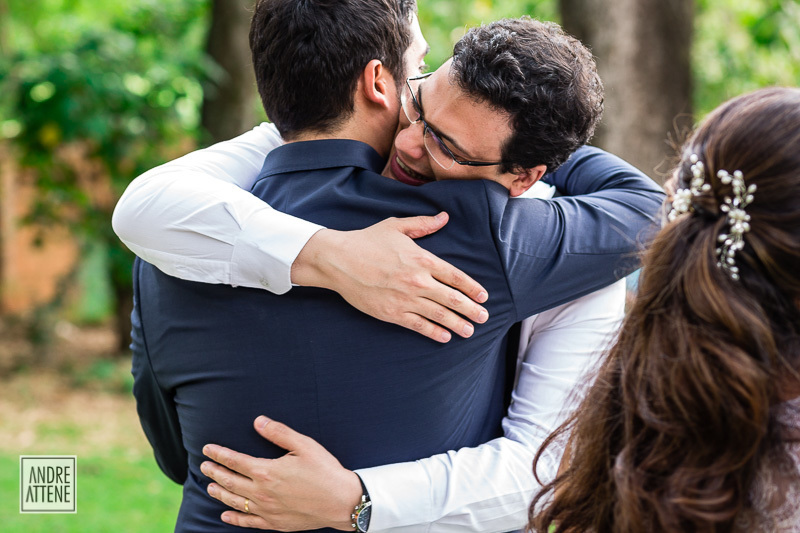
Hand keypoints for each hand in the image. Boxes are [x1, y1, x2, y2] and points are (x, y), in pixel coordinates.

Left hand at [201, 416, 361, 530]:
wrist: (341, 501)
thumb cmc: (325, 471)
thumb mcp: (304, 445)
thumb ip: (279, 433)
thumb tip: (258, 421)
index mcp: (267, 471)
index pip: (235, 461)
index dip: (219, 454)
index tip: (207, 449)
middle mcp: (262, 493)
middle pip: (230, 481)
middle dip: (214, 472)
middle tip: (204, 465)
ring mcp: (267, 510)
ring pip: (235, 501)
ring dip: (220, 492)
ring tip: (209, 486)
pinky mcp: (275, 523)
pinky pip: (248, 522)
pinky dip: (234, 518)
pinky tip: (225, 515)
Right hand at [291, 211, 488, 342]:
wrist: (338, 260)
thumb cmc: (367, 241)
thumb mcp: (396, 226)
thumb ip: (423, 224)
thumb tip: (444, 217)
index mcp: (422, 259)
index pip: (455, 276)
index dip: (472, 288)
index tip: (483, 296)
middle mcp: (417, 281)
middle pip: (452, 299)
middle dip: (471, 309)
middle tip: (484, 317)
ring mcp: (405, 298)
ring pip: (439, 315)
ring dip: (458, 324)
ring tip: (470, 331)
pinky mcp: (391, 313)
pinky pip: (418, 325)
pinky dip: (434, 332)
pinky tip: (445, 336)